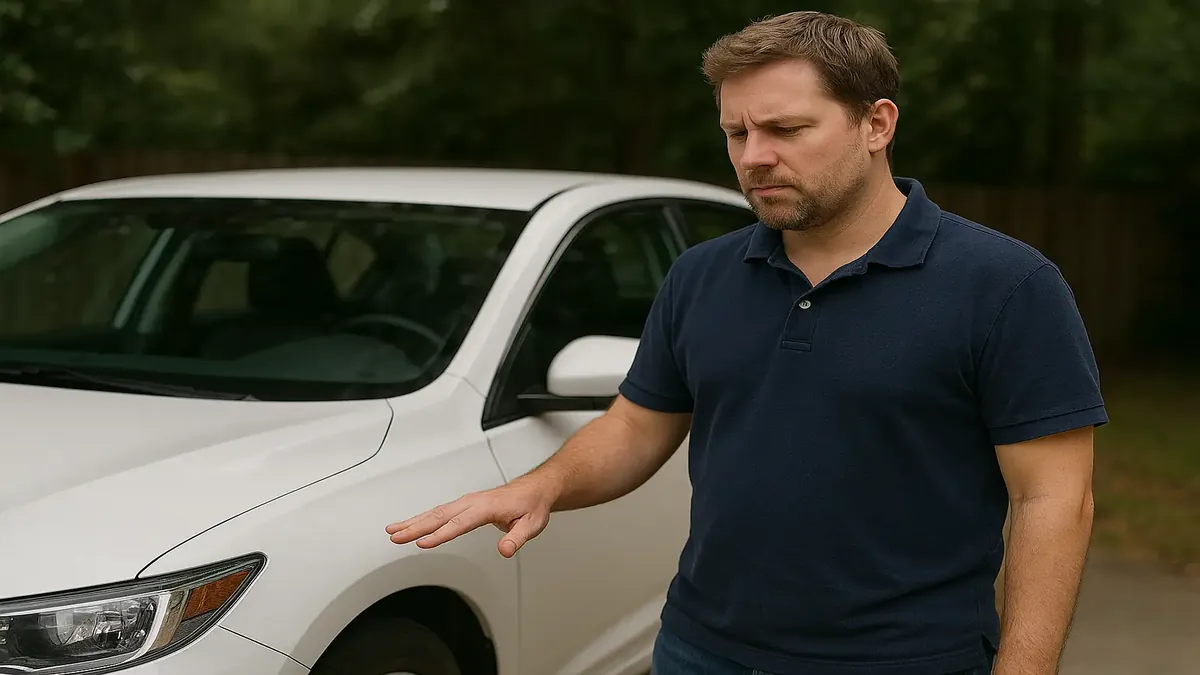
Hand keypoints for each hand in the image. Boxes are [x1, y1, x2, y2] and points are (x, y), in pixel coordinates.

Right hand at [385, 480, 556, 557]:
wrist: (534, 490)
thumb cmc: (531, 506)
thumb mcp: (531, 525)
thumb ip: (517, 538)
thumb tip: (505, 550)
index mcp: (486, 507)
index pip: (459, 523)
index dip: (440, 534)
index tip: (423, 543)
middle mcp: (472, 502)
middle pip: (439, 516)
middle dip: (415, 527)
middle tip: (396, 537)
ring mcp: (466, 502)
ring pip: (435, 512)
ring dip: (413, 522)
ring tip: (393, 531)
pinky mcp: (464, 505)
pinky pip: (439, 512)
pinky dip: (422, 518)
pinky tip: (410, 525)